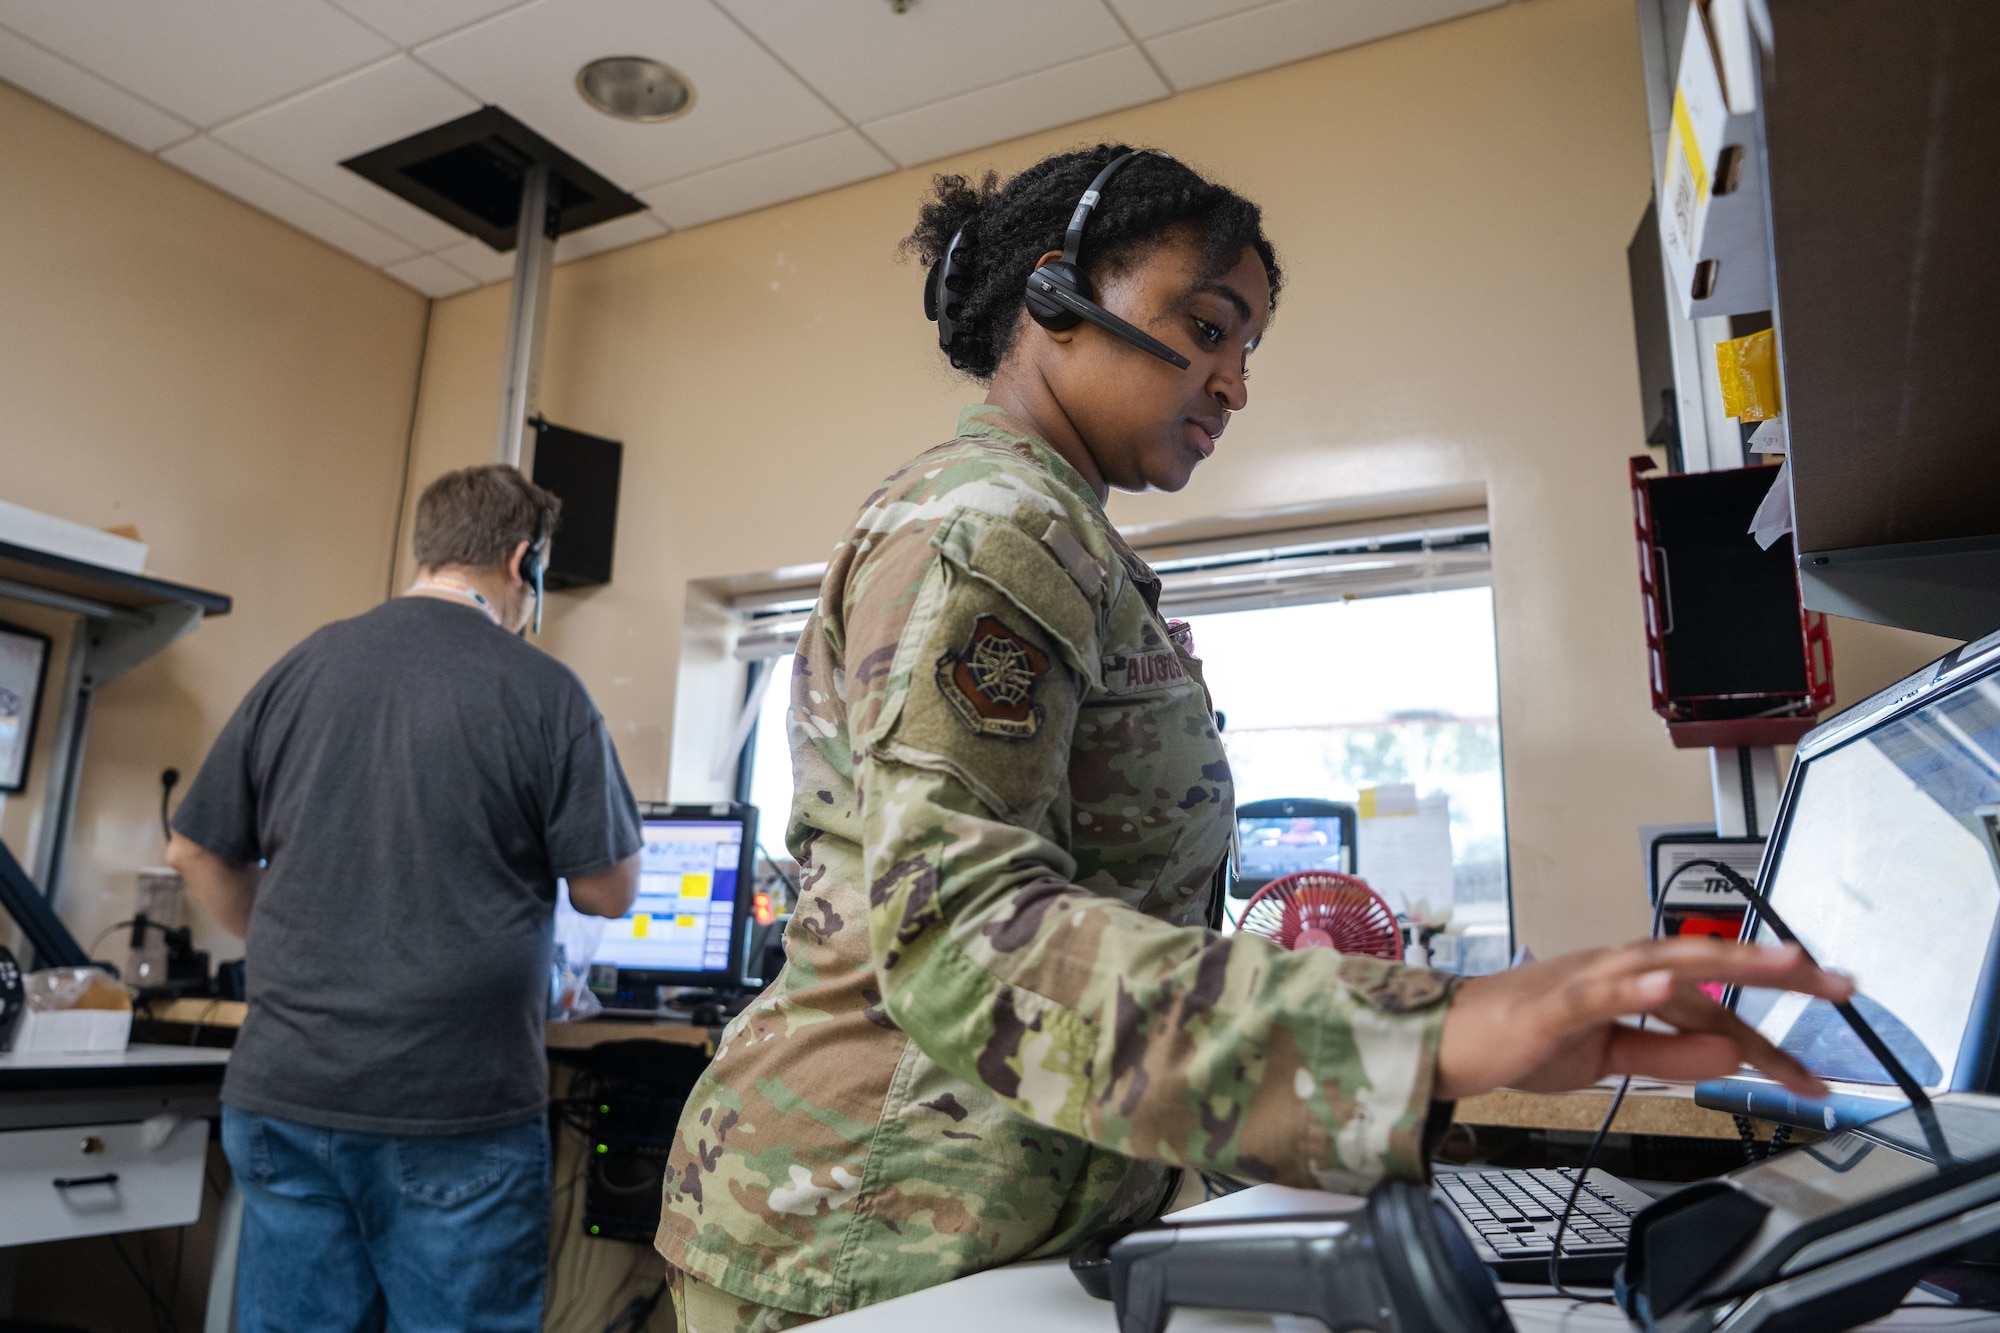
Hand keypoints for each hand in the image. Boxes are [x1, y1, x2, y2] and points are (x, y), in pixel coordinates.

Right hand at [1433, 937, 1854, 1101]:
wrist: (1446, 1042)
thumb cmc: (1519, 1040)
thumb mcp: (1608, 1058)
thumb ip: (1667, 1056)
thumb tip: (1730, 1059)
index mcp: (1631, 981)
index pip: (1711, 1006)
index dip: (1765, 1037)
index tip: (1810, 1072)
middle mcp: (1615, 966)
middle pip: (1705, 963)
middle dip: (1774, 971)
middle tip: (1836, 984)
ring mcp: (1584, 978)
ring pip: (1663, 961)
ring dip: (1723, 960)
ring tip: (1780, 963)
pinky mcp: (1553, 1002)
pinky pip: (1599, 989)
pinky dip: (1635, 982)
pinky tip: (1668, 980)